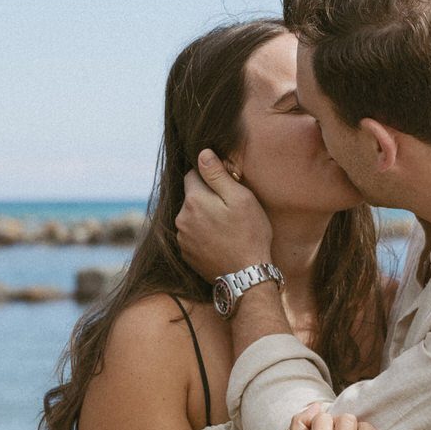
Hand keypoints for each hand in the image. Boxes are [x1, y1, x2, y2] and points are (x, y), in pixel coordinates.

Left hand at [176, 150, 273, 280]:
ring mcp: (182, 238)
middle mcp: (181, 218)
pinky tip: (220, 241)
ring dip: (203, 216)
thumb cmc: (249, 234)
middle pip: (191, 196)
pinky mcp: (186, 254)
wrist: (246, 275)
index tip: (227, 187)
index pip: (193, 174)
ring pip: (190, 216)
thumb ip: (217, 174)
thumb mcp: (240, 198)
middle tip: (230, 210)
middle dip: (207, 197)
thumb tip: (202, 154)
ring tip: (226, 228)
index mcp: (194, 200)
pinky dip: (202, 234)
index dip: (210, 177)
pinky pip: (191, 234)